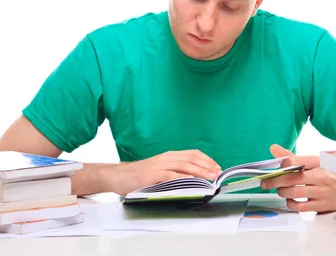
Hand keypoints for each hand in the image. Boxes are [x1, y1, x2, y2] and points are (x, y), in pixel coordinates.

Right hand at [103, 150, 221, 194]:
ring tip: (210, 177)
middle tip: (218, 174)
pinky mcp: (152, 175)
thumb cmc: (139, 175)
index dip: (207, 160)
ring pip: (184, 165)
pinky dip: (182, 177)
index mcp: (169, 156)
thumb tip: (193, 179)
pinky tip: (191, 181)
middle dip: (207, 166)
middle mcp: (166, 158)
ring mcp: (159, 165)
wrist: (117, 176)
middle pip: (192, 158)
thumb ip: (174, 172)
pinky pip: (170, 175)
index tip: (217, 168)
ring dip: (199, 171)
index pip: (193, 154)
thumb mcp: (160, 171)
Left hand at [260, 144, 335, 212]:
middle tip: (265, 183)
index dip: (283, 164)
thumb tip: (273, 148)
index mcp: (318, 162)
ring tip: (280, 190)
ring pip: (294, 193)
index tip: (277, 167)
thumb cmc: (329, 172)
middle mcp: (320, 176)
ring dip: (282, 192)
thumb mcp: (315, 161)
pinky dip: (291, 203)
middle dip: (274, 181)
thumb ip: (293, 156)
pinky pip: (300, 207)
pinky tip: (290, 200)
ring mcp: (322, 191)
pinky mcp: (322, 205)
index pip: (295, 161)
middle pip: (291, 179)